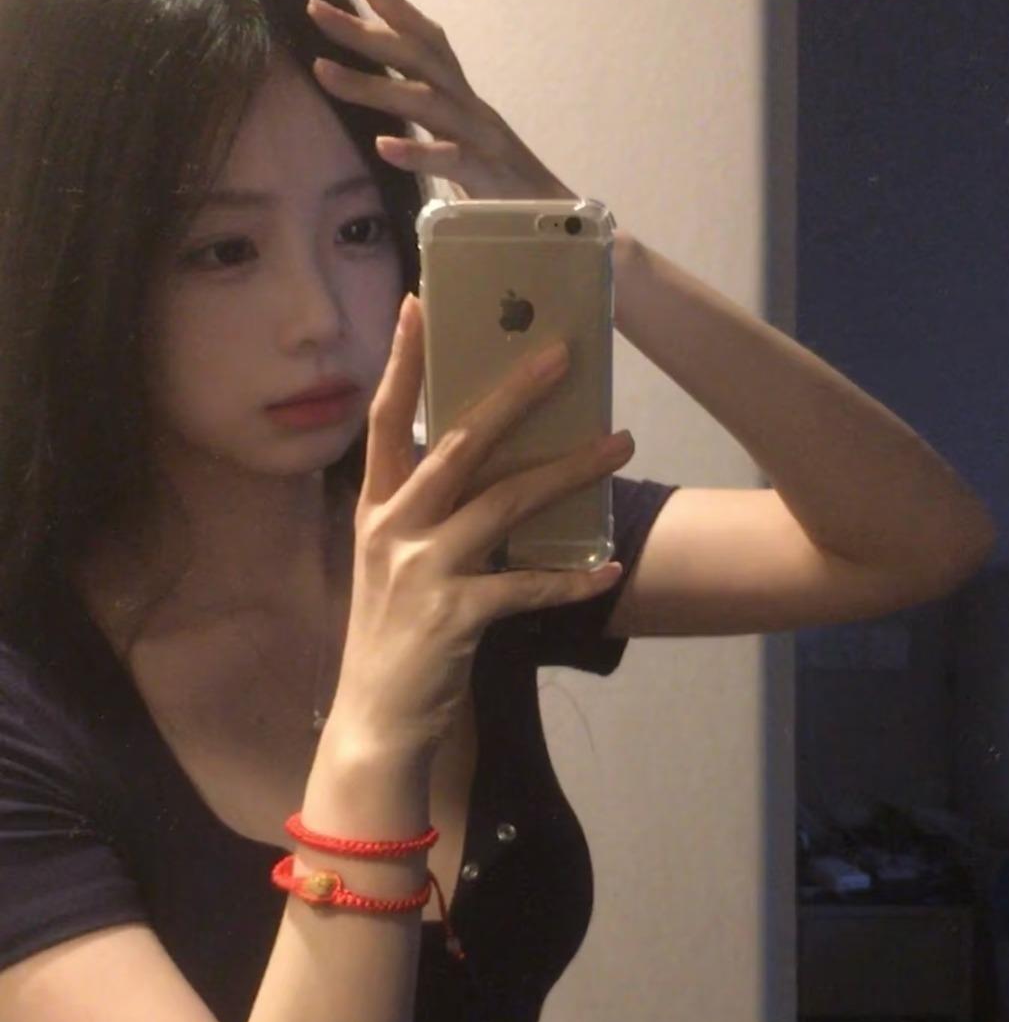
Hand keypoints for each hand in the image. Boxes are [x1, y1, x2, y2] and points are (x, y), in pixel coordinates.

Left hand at [306, 0, 576, 201]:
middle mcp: (473, 112)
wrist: (561, 228)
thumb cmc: (506, 196)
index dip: (399, 8)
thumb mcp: (462, 156)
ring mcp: (483, 142)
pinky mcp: (490, 179)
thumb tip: (392, 131)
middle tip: (316, 12)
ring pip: (426, 103)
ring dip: (373, 86)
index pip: (431, 45)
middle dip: (366, 33)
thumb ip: (432, 135)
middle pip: (419, 59)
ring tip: (323, 73)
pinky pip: (452, 160)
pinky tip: (384, 146)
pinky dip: (419, 152)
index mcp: (464, 104)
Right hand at [327, 294, 633, 763]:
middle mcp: (393, 529)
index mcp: (376, 509)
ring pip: (504, 502)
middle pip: (458, 444)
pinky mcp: (455, 615)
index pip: (387, 420)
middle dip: (512, 395)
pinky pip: (527, 586)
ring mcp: (422, 571)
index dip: (402, 362)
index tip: (419, 304)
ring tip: (619, 444)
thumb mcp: (393, 563)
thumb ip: (428, 514)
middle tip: (561, 354)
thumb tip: (490, 466)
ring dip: (567, 471)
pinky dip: (572, 578)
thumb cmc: (393, 635)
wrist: (376, 718)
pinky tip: (610, 567)